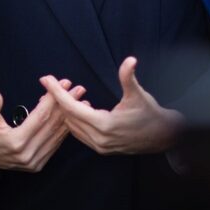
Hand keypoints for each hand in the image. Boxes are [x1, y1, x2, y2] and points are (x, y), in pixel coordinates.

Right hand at [0, 80, 82, 171]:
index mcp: (16, 141)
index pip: (40, 116)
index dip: (52, 99)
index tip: (62, 84)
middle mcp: (27, 154)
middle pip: (52, 125)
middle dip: (66, 105)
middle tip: (78, 89)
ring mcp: (34, 162)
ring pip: (56, 135)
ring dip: (70, 116)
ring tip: (80, 100)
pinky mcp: (38, 164)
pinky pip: (55, 144)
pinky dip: (63, 129)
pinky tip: (70, 117)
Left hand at [41, 57, 184, 154]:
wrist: (164, 136)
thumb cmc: (151, 114)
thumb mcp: (139, 95)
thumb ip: (129, 77)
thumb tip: (130, 60)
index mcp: (104, 125)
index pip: (71, 107)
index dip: (56, 92)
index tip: (45, 79)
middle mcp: (98, 139)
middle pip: (67, 117)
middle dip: (58, 99)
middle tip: (52, 83)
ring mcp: (99, 146)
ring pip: (72, 127)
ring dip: (67, 110)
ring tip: (66, 93)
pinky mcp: (102, 149)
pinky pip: (80, 133)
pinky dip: (75, 120)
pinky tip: (81, 107)